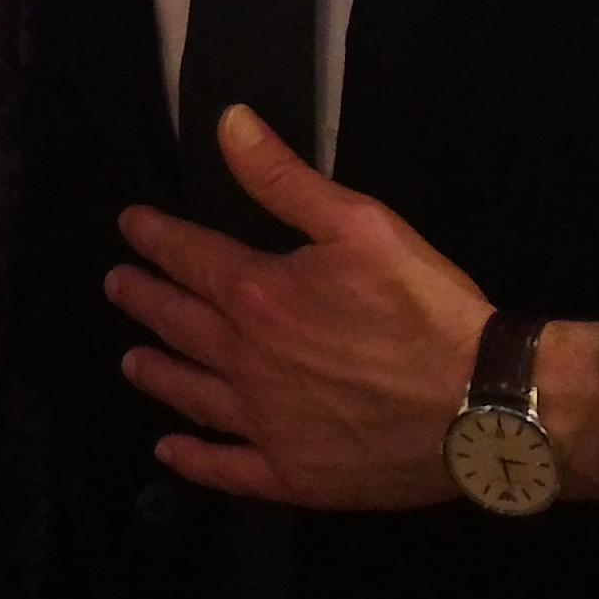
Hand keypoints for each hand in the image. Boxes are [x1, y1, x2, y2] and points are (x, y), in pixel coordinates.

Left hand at [106, 105, 494, 508]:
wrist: (480, 403)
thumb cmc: (423, 306)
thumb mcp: (359, 222)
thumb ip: (284, 177)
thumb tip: (227, 123)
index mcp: (258, 295)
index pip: (190, 258)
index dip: (156, 238)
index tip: (130, 227)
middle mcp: (245, 361)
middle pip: (181, 325)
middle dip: (144, 300)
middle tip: (118, 286)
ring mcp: (264, 424)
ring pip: (192, 394)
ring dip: (158, 373)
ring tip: (132, 361)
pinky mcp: (291, 475)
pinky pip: (227, 469)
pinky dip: (193, 460)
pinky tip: (169, 452)